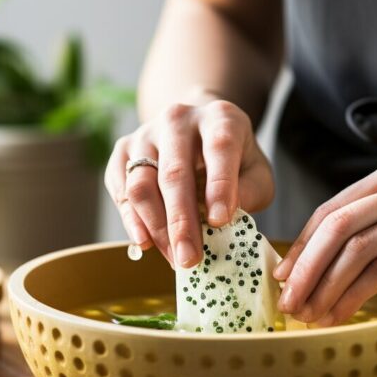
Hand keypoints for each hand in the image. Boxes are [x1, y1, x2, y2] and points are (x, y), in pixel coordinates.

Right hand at [105, 99, 273, 267]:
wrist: (197, 131)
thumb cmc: (232, 159)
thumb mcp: (256, 171)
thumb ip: (251, 191)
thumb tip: (226, 217)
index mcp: (220, 117)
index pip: (220, 147)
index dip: (220, 186)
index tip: (221, 222)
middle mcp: (178, 119)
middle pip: (174, 173)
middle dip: (181, 222)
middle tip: (189, 259)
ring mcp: (146, 133)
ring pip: (141, 184)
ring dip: (156, 227)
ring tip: (173, 257)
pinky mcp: (123, 150)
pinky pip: (120, 190)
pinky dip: (131, 221)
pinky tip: (146, 242)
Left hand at [275, 158, 376, 325]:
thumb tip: (353, 251)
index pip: (332, 209)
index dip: (303, 245)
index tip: (284, 276)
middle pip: (335, 227)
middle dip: (304, 269)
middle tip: (286, 302)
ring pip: (358, 247)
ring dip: (326, 285)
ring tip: (311, 314)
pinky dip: (359, 292)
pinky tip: (346, 311)